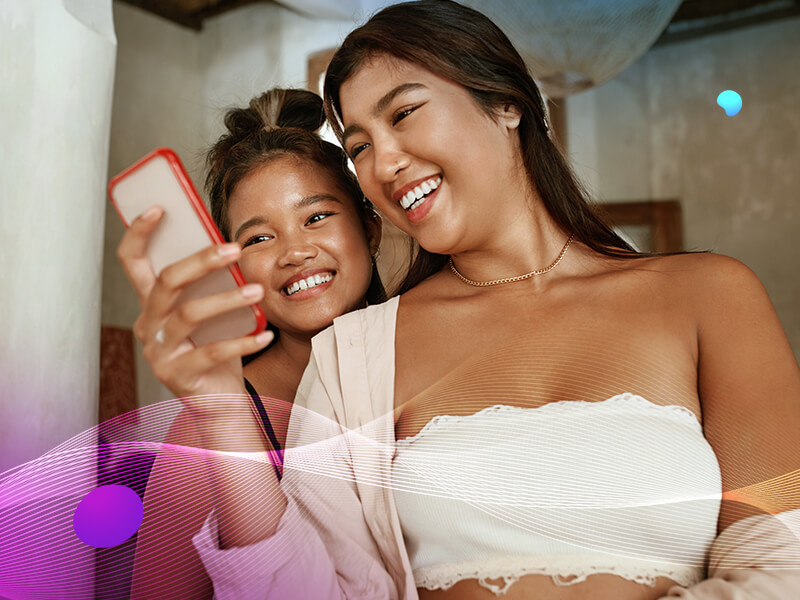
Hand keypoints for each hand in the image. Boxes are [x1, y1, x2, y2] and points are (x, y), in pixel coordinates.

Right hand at [116, 206, 273, 403]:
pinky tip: (266, 335)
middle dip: (200, 261)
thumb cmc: (215, 346)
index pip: (132, 261)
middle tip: (234, 249)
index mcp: (151, 303)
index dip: (139, 232)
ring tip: (258, 291)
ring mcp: (159, 352)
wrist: (217, 401)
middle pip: (167, 282)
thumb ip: (210, 284)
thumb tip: (229, 247)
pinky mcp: (177, 376)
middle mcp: (148, 324)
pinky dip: (243, 342)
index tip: (160, 207)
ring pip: (189, 315)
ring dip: (227, 300)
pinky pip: (212, 352)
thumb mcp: (210, 313)